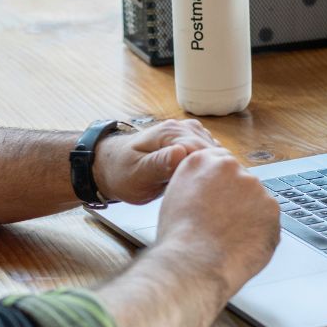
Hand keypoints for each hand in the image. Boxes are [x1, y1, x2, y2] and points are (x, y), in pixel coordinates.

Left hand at [93, 119, 218, 204]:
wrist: (112, 167)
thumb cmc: (122, 172)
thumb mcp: (137, 173)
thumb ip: (159, 164)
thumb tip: (181, 153)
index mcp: (170, 133)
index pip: (203, 151)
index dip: (210, 173)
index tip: (212, 193)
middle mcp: (182, 128)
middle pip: (213, 151)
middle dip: (215, 173)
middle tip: (212, 198)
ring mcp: (188, 134)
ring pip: (215, 153)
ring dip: (215, 171)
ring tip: (210, 193)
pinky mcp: (190, 143)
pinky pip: (210, 155)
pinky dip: (211, 169)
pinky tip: (205, 184)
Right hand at [153, 148, 281, 296]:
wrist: (193, 262)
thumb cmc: (179, 238)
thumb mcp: (174, 196)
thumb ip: (195, 182)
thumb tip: (209, 188)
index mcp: (202, 161)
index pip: (220, 164)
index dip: (220, 185)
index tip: (219, 200)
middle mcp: (231, 167)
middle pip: (241, 180)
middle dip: (236, 200)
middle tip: (222, 223)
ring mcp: (254, 187)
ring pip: (256, 201)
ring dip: (248, 216)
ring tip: (229, 237)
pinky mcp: (272, 208)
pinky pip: (268, 220)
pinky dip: (259, 232)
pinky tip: (241, 244)